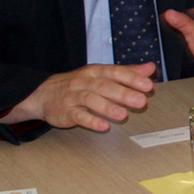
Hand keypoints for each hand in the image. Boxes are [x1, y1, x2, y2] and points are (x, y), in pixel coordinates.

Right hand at [1, 64, 156, 131]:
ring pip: (91, 99)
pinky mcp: (65, 111)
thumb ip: (127, 72)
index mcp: (96, 72)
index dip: (132, 78)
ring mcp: (73, 96)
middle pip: (105, 86)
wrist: (42, 95)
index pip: (115, 72)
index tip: (148, 85)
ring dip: (108, 107)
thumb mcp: (101, 74)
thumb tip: (150, 68)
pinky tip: (103, 126)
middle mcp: (84, 82)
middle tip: (141, 101)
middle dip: (124, 93)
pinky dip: (90, 120)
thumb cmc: (79, 84)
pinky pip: (78, 115)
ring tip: (123, 115)